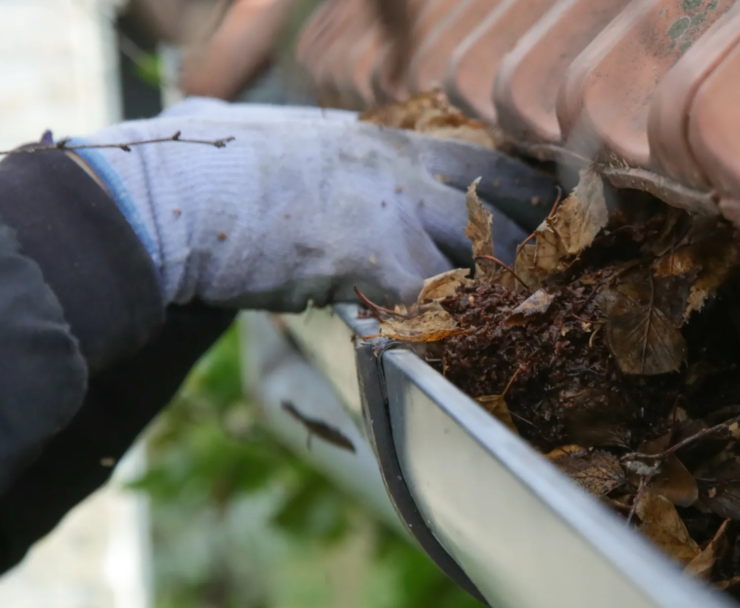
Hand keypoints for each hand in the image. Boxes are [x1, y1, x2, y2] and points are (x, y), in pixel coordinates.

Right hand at [67, 97, 557, 310]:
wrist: (173, 193)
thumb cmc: (207, 163)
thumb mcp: (276, 139)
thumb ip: (307, 148)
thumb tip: (251, 123)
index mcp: (383, 143)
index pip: (480, 160)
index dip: (523, 190)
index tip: (551, 211)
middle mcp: (402, 171)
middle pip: (499, 205)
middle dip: (535, 240)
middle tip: (566, 272)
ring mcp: (393, 211)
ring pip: (481, 254)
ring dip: (505, 291)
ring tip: (533, 321)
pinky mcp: (373, 259)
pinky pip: (436, 302)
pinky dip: (451, 329)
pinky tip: (465, 352)